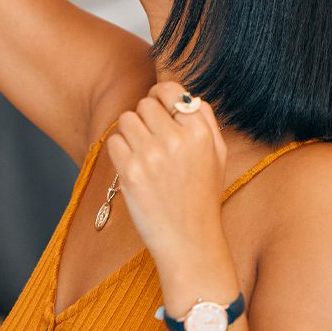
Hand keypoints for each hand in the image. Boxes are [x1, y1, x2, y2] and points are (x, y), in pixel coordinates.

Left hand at [105, 81, 228, 269]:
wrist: (189, 239)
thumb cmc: (201, 196)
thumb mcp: (217, 155)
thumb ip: (204, 121)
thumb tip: (185, 94)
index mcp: (200, 133)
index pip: (170, 90)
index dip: (160, 96)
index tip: (158, 107)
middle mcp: (176, 140)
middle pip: (144, 104)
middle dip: (145, 119)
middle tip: (152, 141)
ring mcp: (151, 155)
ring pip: (126, 119)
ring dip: (130, 134)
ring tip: (144, 155)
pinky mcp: (130, 171)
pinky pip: (113, 140)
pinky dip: (119, 151)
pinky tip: (133, 167)